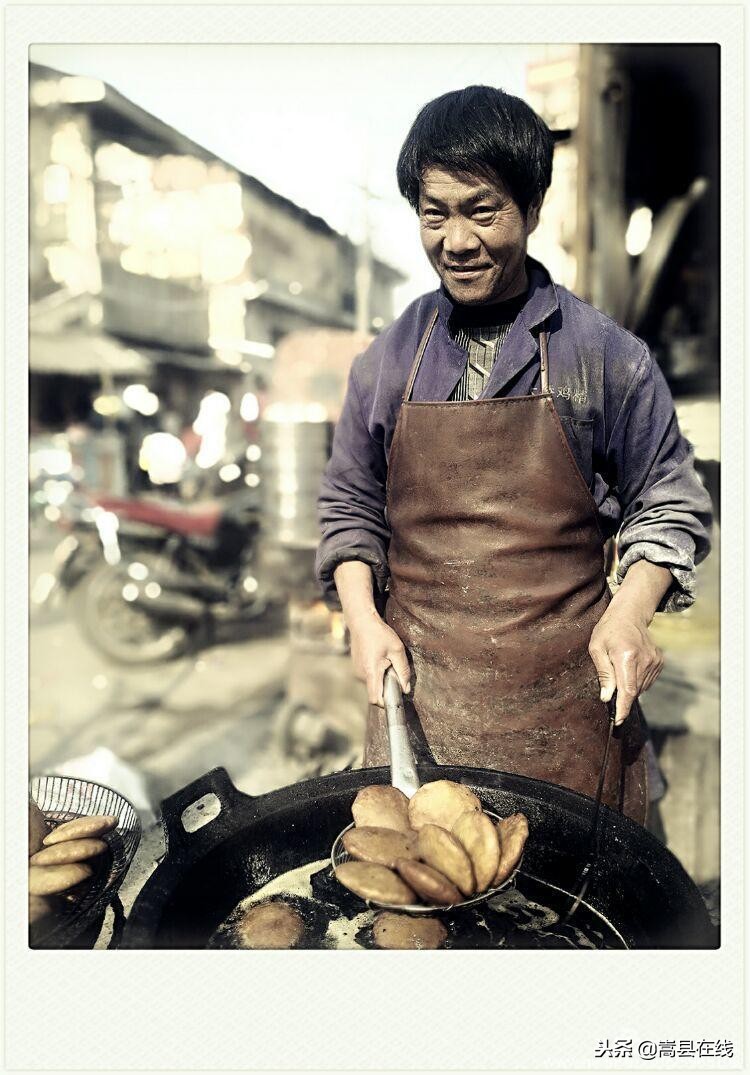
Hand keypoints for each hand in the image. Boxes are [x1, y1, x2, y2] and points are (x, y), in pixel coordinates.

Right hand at [347, 608, 410, 706]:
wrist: (361, 621)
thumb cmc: (379, 633)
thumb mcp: (397, 650)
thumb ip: (403, 671)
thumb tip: (406, 689)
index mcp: (371, 672)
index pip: (375, 699)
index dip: (385, 703)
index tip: (395, 697)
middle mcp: (361, 674)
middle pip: (375, 691)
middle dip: (386, 686)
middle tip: (393, 669)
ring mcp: (357, 671)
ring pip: (372, 683)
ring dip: (381, 678)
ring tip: (386, 661)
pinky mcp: (356, 667)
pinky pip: (368, 676)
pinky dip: (376, 672)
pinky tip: (379, 658)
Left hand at [587, 605, 663, 724]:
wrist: (629, 615)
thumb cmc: (608, 630)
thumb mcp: (596, 648)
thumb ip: (603, 674)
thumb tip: (607, 697)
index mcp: (627, 656)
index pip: (628, 690)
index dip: (623, 708)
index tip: (618, 721)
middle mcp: (645, 660)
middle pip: (634, 691)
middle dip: (621, 697)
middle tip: (609, 689)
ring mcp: (655, 661)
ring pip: (641, 688)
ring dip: (629, 688)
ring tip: (619, 670)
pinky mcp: (659, 662)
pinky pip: (647, 681)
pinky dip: (636, 681)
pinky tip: (629, 667)